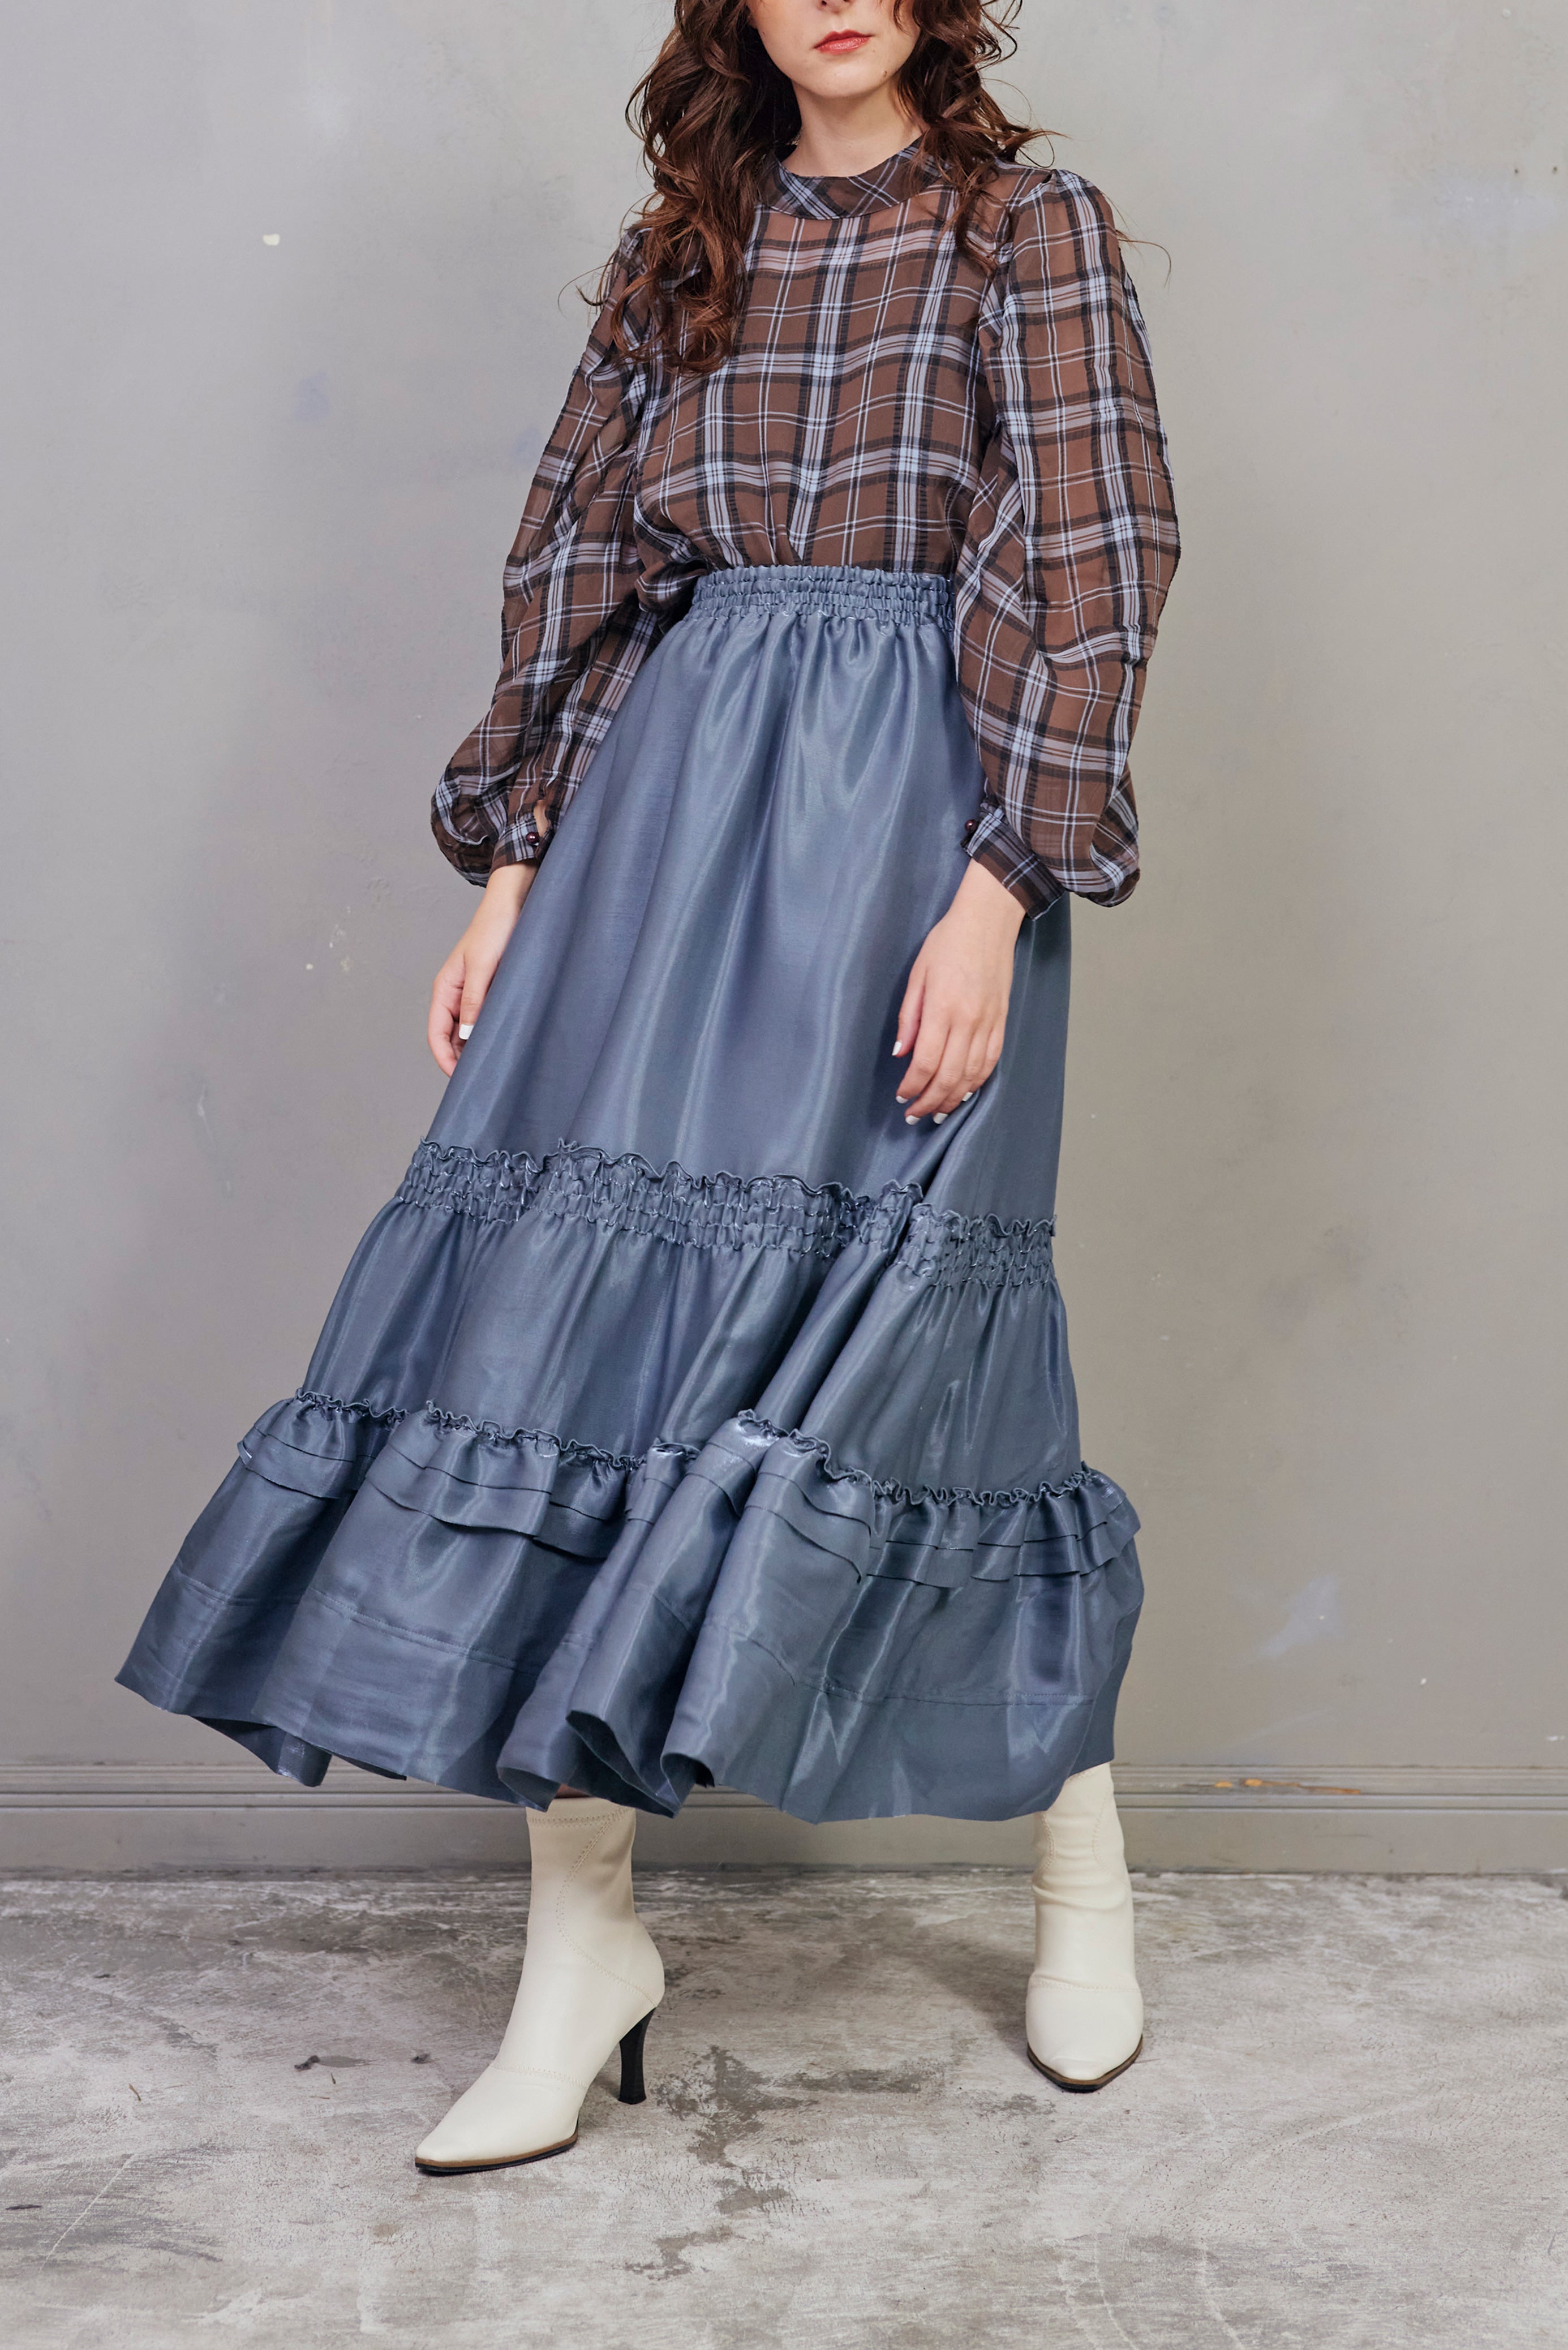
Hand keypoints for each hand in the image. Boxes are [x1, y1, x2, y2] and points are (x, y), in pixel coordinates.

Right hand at [427, 861, 535, 1073]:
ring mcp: (474, 996)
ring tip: (495, 1068)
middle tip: (483, 1081)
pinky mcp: (492, 993)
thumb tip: (465, 1036)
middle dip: (462, 1060)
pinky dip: (491, 1035)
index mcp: (445, 989)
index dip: (445, 1060)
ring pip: (469, 1032)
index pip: (436, 1034)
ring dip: (477, 1049)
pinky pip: (486, 1021)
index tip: (461, 1080)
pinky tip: (505, 1046)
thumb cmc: (496, 928)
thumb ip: (473, 1001)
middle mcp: (456, 996)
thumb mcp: (483, 965)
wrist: (515, 903)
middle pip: (451, 1038)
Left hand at [894, 860, 1024, 1121]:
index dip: (912, 1086)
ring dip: (953, 1099)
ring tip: (937, 1112)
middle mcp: (968, 1021)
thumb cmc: (947, 942)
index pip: (925, 1061)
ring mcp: (989, 1023)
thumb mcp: (917, 974)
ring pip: (971, 1075)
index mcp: (943, 1008)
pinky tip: (965, 1093)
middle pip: (948, 1076)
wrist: (988, 922)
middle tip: (914, 1114)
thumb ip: (909, 1017)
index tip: (901, 1096)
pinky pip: (990, 1061)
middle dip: (930, 1101)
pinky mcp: (1001, 1021)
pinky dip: (977, 1082)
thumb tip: (900, 1053)